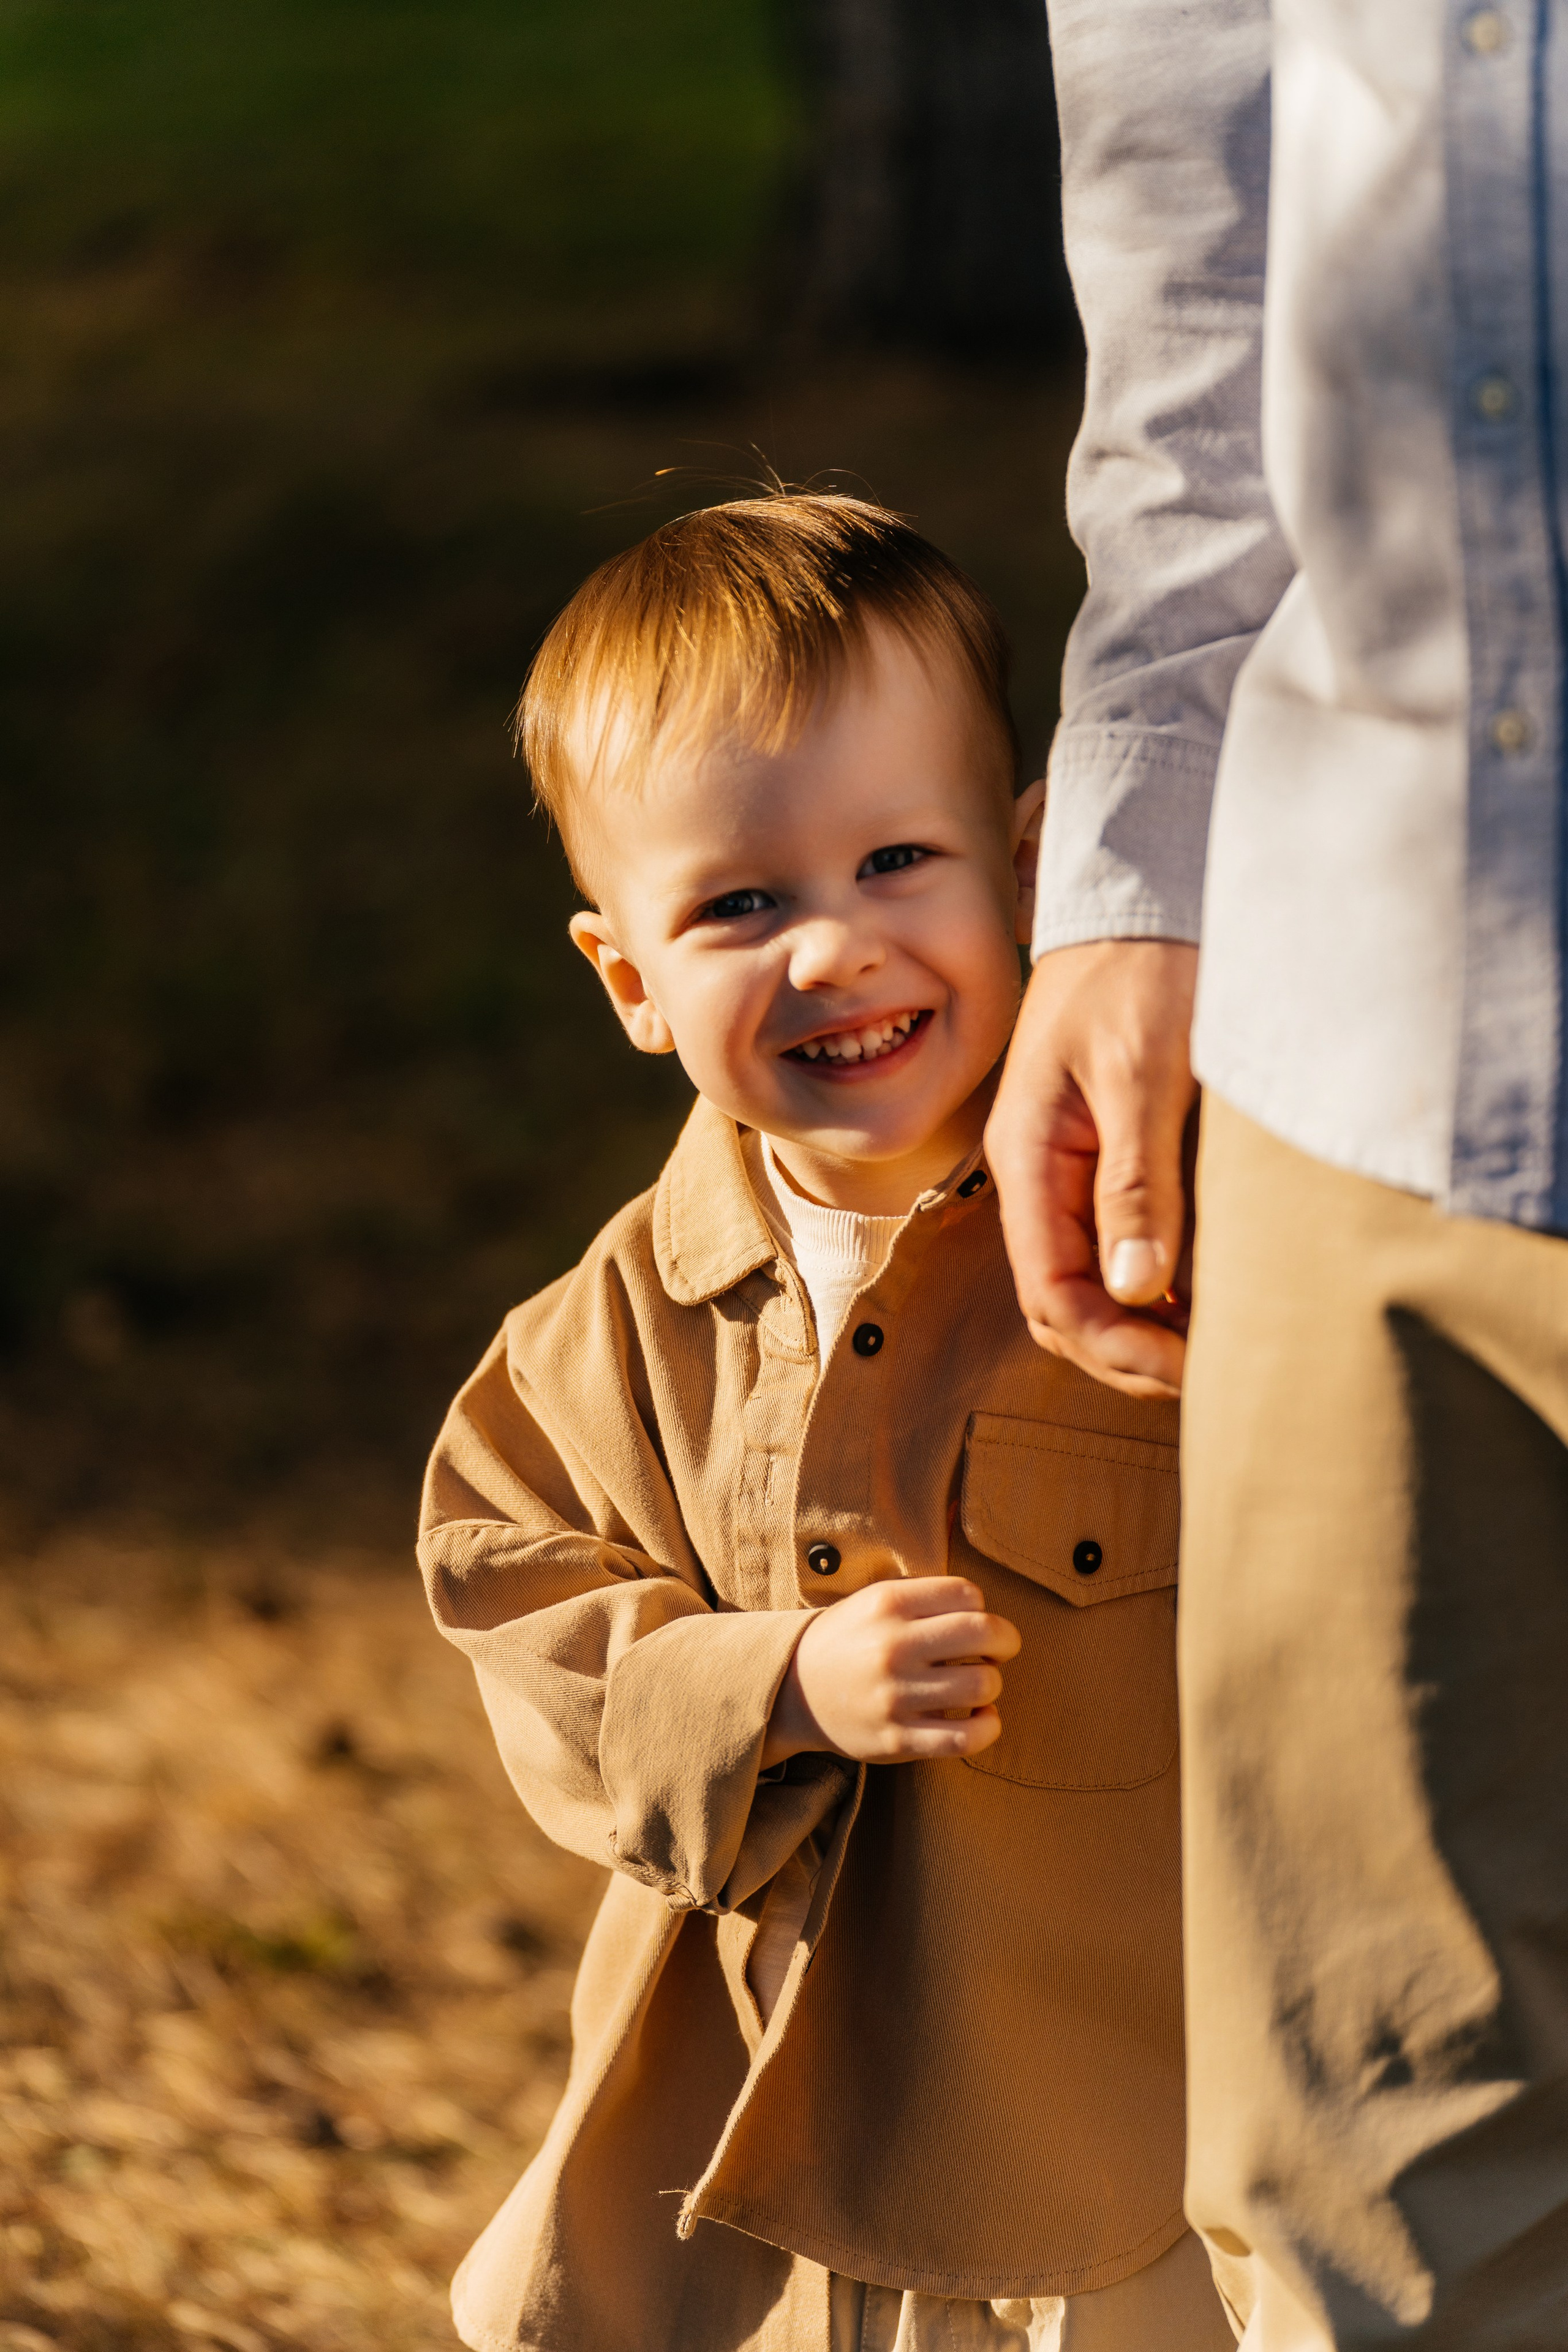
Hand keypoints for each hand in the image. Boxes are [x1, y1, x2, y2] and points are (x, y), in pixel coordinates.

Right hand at [762, 1577, 1019, 1765]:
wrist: (793, 1691)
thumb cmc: (848, 1641)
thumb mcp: (875, 1600)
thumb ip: (926, 1597)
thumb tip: (987, 1609)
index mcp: (888, 1603)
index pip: (968, 1594)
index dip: (983, 1608)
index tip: (975, 1623)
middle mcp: (893, 1646)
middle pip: (984, 1632)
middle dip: (1006, 1641)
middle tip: (997, 1652)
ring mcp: (894, 1695)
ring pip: (983, 1684)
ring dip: (993, 1685)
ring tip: (979, 1687)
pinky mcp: (896, 1738)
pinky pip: (965, 1737)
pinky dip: (988, 1727)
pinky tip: (982, 1718)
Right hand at [985, 939, 1198, 1398]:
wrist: (1145, 888)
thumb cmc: (1141, 966)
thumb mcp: (1142, 1072)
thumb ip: (1136, 1182)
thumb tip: (1137, 1289)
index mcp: (1029, 1158)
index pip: (1053, 1296)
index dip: (1116, 1349)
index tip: (1190, 1368)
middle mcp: (1038, 1173)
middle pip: (1063, 1304)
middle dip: (1127, 1353)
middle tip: (1211, 1370)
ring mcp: (1069, 1164)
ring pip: (1088, 1280)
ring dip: (1142, 1325)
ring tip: (1214, 1342)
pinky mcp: (1105, 1151)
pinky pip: (1113, 1241)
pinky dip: (1154, 1283)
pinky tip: (1204, 1289)